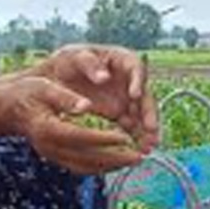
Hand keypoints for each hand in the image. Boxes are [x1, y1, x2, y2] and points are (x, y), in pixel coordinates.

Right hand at [0, 76, 145, 174]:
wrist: (7, 108)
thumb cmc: (26, 92)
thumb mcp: (44, 87)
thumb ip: (65, 98)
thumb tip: (86, 106)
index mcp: (46, 129)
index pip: (79, 137)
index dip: (103, 139)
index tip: (124, 137)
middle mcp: (49, 147)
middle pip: (86, 158)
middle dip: (115, 158)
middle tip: (139, 155)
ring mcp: (51, 155)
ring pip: (85, 167)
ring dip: (111, 165)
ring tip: (134, 160)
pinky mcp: (55, 157)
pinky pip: (81, 167)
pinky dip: (101, 166)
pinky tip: (117, 160)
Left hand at [33, 45, 159, 152]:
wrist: (58, 76)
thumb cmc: (68, 61)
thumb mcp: (75, 57)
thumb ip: (89, 65)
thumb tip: (104, 78)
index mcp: (121, 59)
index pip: (135, 67)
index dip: (137, 81)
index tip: (134, 95)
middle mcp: (129, 79)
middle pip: (144, 95)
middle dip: (149, 113)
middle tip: (151, 128)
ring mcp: (126, 97)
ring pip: (141, 114)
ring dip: (147, 130)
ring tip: (148, 146)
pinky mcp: (120, 112)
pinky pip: (132, 125)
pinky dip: (137, 137)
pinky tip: (140, 151)